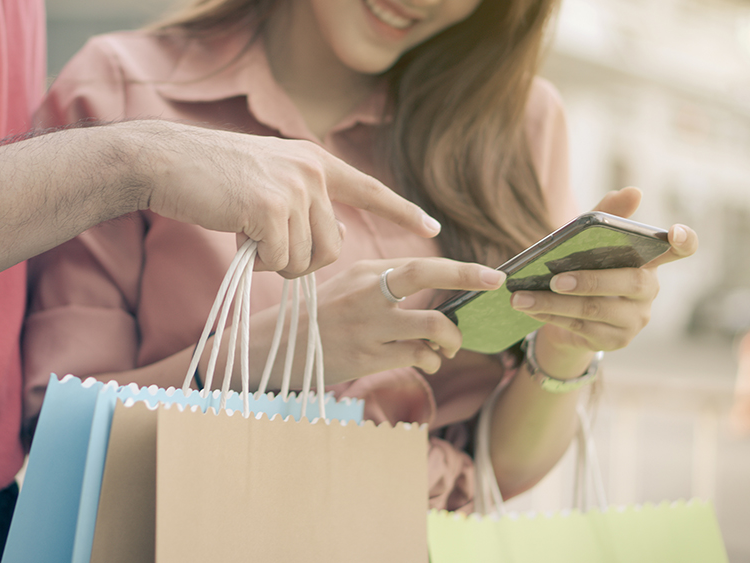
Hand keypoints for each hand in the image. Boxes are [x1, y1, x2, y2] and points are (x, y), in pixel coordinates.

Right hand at [137, 121, 440, 276]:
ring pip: (307, 258)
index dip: (401, 211)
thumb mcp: (269, 176)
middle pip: (334, 246)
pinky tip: (238, 237)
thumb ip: (304, 199)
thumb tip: (337, 231)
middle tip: (268, 250)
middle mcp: (312, 172)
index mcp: (315, 162)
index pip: (369, 189)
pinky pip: (280, 259)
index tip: (433, 228)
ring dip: (278, 262)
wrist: (169, 161)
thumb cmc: (212, 176)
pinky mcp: (270, 209)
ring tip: (249, 237)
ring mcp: (293, 189)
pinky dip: (258, 260)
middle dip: (303, 261)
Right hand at [311, 258, 504, 382]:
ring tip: (449, 345)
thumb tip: (438, 283)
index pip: (422, 264)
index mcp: (365, 272)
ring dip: (452, 338)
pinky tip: (427, 360)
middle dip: (467, 275)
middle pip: (426, 274)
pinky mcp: (368, 357)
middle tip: (496, 283)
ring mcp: (368, 326)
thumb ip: (387, 282)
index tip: (493, 274)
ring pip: (432, 325)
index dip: (462, 270)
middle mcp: (367, 293)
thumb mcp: (348, 286)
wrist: (279, 348)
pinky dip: (431, 360)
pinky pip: (418, 356)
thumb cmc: (321, 317)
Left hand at [510, 188, 698, 355]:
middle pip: (630, 283)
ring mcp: (635, 319)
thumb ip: (604, 217)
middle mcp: (648, 291)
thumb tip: (632, 192)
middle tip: (555, 280)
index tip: (675, 232)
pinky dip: (550, 317)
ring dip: (554, 303)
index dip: (684, 241)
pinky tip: (529, 309)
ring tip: (521, 298)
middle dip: (591, 281)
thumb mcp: (586, 242)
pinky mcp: (616, 341)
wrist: (564, 316)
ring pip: (596, 310)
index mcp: (649, 260)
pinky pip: (580, 328)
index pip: (682, 249)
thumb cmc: (579, 269)